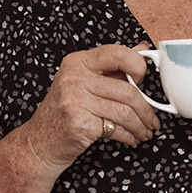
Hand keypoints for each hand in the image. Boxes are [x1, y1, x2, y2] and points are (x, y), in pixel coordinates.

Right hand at [13, 44, 161, 169]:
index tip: (144, 79)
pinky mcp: (79, 123)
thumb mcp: (83, 82)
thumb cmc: (63, 112)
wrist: (40, 142)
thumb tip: (142, 49)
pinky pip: (116, 129)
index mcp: (77, 62)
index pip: (118, 53)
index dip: (138, 66)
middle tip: (152, 118)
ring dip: (140, 125)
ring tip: (144, 131)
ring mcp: (75, 101)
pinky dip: (129, 136)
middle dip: (146, 109)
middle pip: (127, 90)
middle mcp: (74, 78)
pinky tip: (130, 138)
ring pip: (125, 112)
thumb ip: (113, 66)